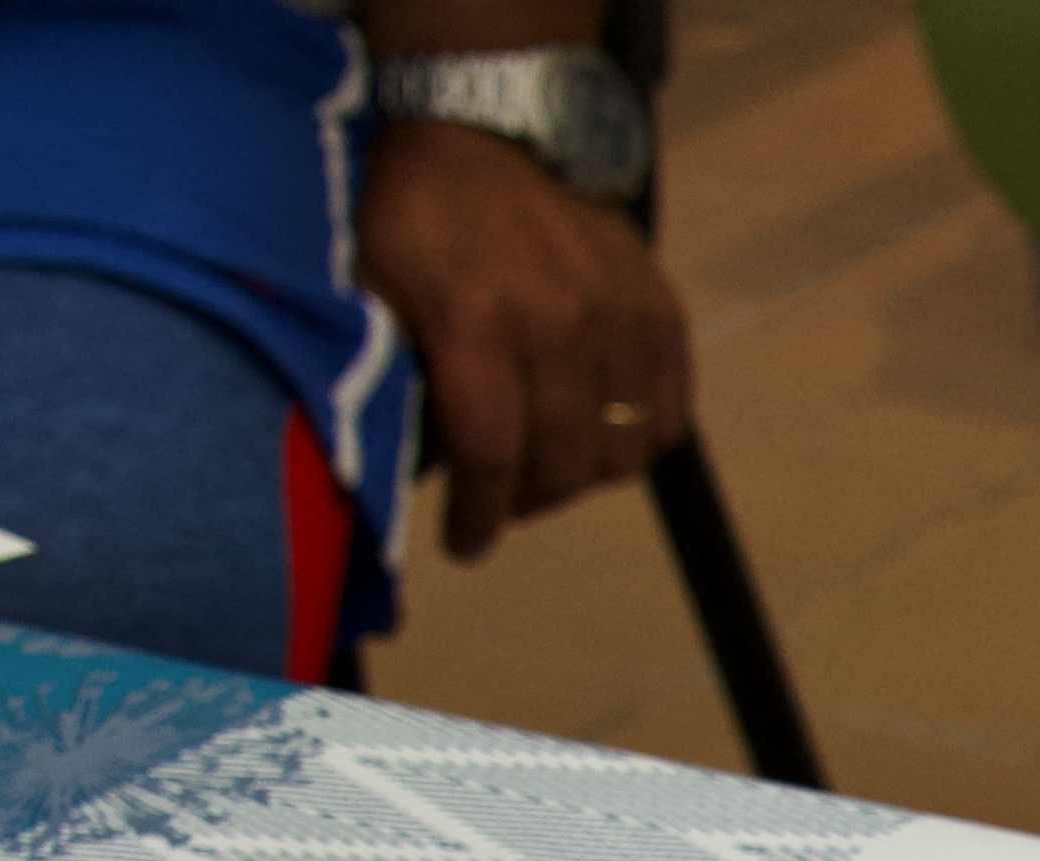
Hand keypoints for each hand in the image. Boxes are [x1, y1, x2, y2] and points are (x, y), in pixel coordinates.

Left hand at [358, 120, 691, 559]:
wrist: (485, 135)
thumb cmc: (413, 220)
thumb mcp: (373, 291)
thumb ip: (392, 377)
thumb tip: (409, 470)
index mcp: (476, 321)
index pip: (491, 453)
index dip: (480, 514)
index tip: (465, 544)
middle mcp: (559, 323)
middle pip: (563, 463)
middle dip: (527, 501)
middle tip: (500, 500)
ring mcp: (620, 317)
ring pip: (621, 452)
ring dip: (582, 478)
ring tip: (547, 468)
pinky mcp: (660, 312)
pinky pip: (666, 417)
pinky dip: (635, 444)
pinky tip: (597, 435)